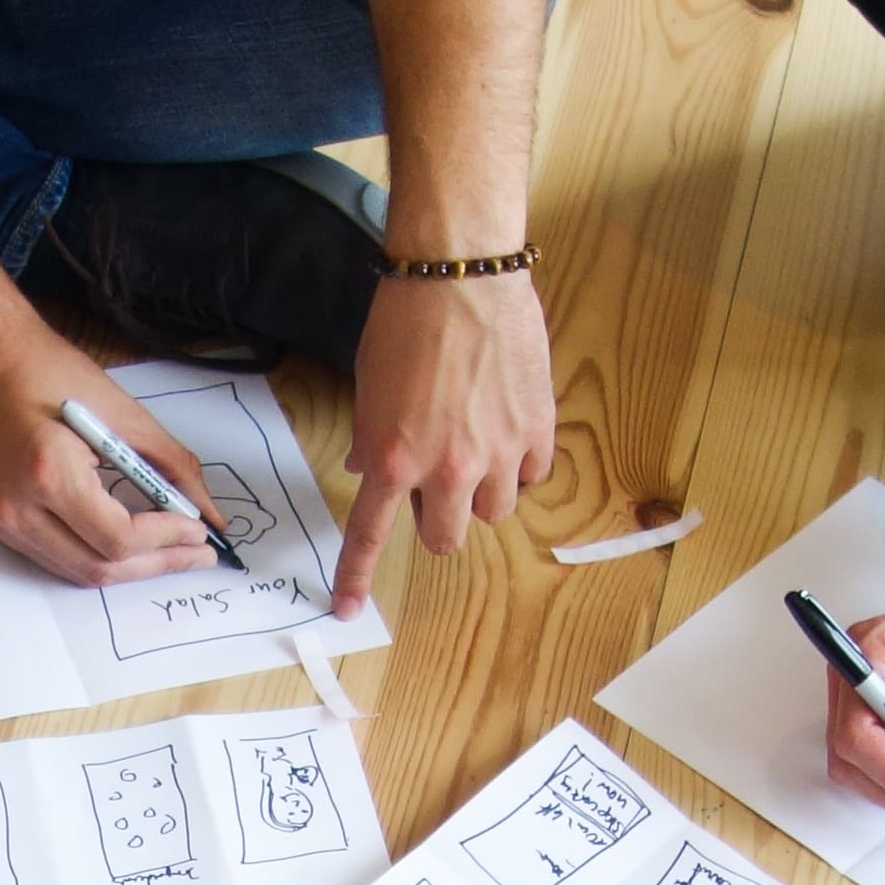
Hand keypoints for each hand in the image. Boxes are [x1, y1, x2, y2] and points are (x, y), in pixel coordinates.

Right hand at [0, 342, 218, 589]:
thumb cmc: (43, 368)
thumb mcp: (119, 410)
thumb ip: (170, 465)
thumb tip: (206, 509)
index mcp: (48, 472)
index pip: (118, 537)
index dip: (167, 540)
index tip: (201, 533)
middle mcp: (17, 507)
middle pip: (99, 566)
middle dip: (157, 563)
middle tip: (198, 554)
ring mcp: (3, 519)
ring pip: (78, 572)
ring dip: (130, 568)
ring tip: (172, 552)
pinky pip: (56, 558)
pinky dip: (98, 556)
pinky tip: (130, 543)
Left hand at [327, 269, 557, 616]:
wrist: (462, 274)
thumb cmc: (406, 322)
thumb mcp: (369, 385)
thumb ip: (372, 436)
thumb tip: (372, 466)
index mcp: (394, 459)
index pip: (370, 536)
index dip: (354, 578)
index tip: (345, 609)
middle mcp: (448, 469)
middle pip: (446, 538)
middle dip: (439, 518)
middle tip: (436, 479)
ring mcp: (499, 453)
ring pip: (495, 512)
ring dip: (482, 491)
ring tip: (477, 445)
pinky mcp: (538, 430)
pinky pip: (532, 475)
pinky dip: (520, 463)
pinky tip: (507, 426)